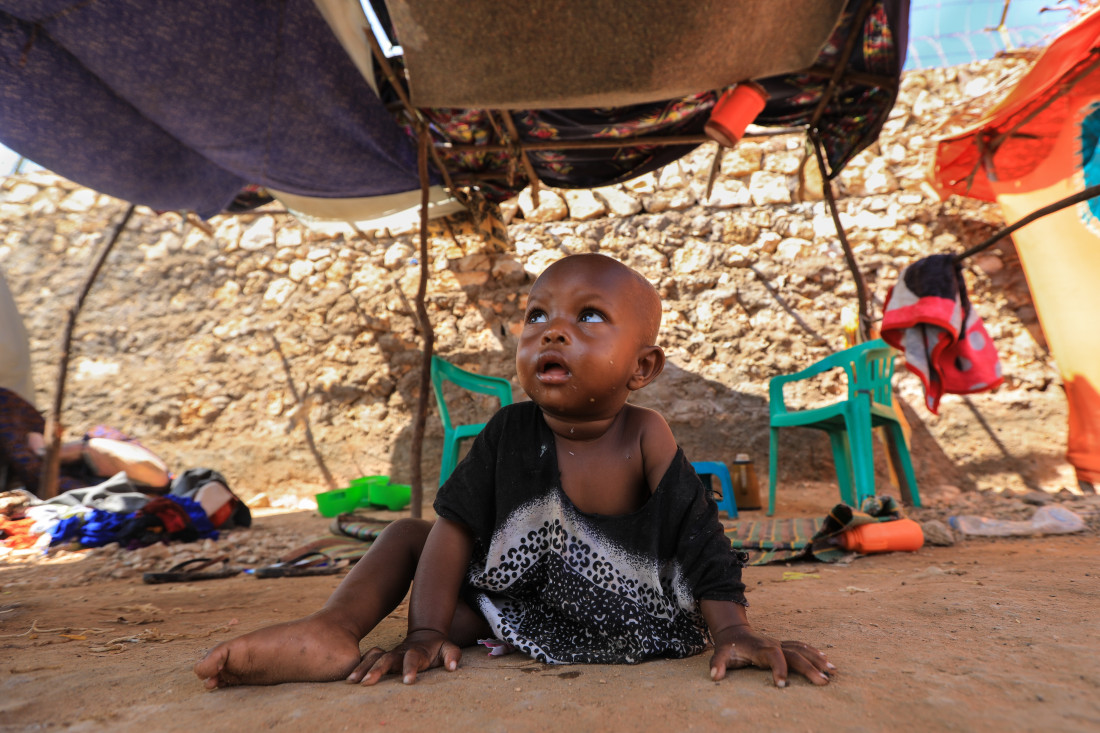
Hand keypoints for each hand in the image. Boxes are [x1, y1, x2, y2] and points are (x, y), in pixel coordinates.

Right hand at [347, 629, 462, 685]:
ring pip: (374, 658)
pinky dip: (358, 667)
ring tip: (352, 681)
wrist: (425, 635)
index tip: (408, 681)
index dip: (411, 668)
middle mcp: (401, 652)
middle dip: (378, 670)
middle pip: (388, 658)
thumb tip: (453, 667)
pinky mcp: (382, 657)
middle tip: (368, 683)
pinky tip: (348, 678)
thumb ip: (453, 655)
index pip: (414, 658)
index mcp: (417, 651)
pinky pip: (368, 660)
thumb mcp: (449, 648)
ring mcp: (390, 654)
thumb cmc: (438, 648)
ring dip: (363, 668)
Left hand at [709, 625, 834, 686]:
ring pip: (802, 650)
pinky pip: (802, 648)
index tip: (782, 685)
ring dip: (817, 660)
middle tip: (823, 682)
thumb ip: (717, 664)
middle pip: (794, 654)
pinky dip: (814, 653)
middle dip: (809, 668)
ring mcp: (780, 644)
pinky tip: (826, 660)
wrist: (734, 631)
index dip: (778, 668)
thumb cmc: (729, 646)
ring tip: (833, 671)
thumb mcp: (720, 653)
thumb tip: (714, 676)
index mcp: (760, 648)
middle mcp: (774, 644)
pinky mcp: (783, 646)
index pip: (773, 656)